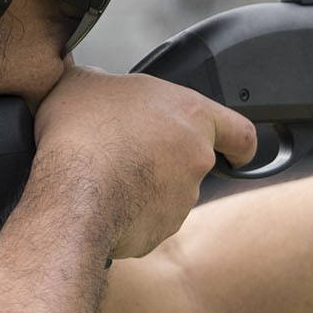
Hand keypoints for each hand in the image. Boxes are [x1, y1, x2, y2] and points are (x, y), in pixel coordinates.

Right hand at [32, 65, 257, 259]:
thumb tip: (95, 85)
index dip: (240, 144)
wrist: (72, 193)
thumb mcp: (84, 82)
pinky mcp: (160, 231)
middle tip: (127, 153)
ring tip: (103, 176)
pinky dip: (129, 213)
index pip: (240, 131)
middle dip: (165, 160)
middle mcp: (196, 158)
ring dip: (145, 186)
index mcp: (190, 114)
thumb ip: (104, 81)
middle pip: (193, 161)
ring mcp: (181, 199)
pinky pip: (147, 220)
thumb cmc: (82, 133)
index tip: (237, 152)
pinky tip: (100, 201)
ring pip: (169, 193)